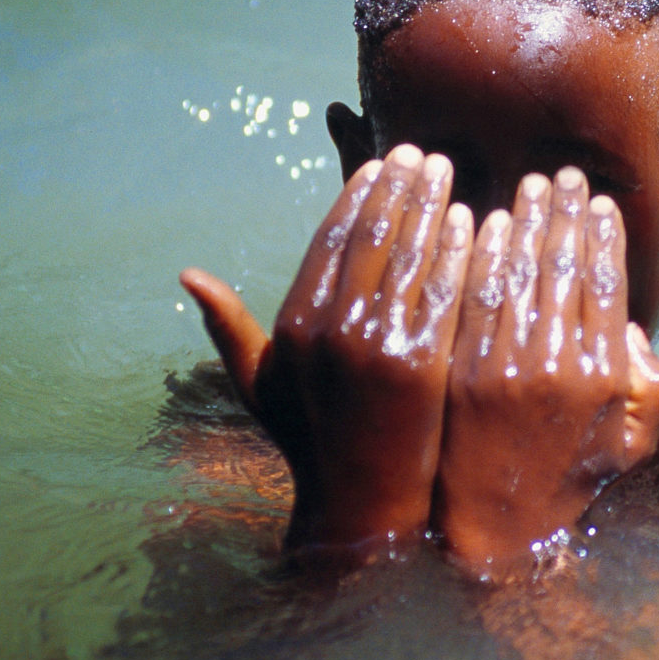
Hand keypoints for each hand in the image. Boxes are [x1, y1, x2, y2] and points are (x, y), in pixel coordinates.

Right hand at [180, 145, 471, 556]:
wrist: (363, 505)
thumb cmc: (310, 440)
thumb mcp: (260, 383)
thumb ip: (228, 326)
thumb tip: (185, 276)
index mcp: (295, 323)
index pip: (330, 238)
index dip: (357, 195)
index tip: (381, 165)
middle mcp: (332, 328)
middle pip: (373, 233)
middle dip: (399, 185)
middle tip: (424, 154)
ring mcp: (379, 345)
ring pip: (411, 252)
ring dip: (432, 203)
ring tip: (448, 173)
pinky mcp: (426, 364)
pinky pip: (446, 289)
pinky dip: (459, 249)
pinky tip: (472, 222)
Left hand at [433, 167, 658, 575]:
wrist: (494, 533)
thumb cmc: (564, 482)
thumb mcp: (629, 442)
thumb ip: (647, 385)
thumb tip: (635, 329)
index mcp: (606, 377)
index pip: (607, 284)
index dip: (603, 236)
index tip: (597, 202)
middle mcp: (561, 366)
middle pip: (564, 266)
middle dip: (565, 213)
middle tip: (562, 176)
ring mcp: (507, 368)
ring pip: (519, 272)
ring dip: (525, 221)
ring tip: (527, 186)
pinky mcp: (462, 373)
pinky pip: (473, 296)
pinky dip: (481, 255)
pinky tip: (484, 223)